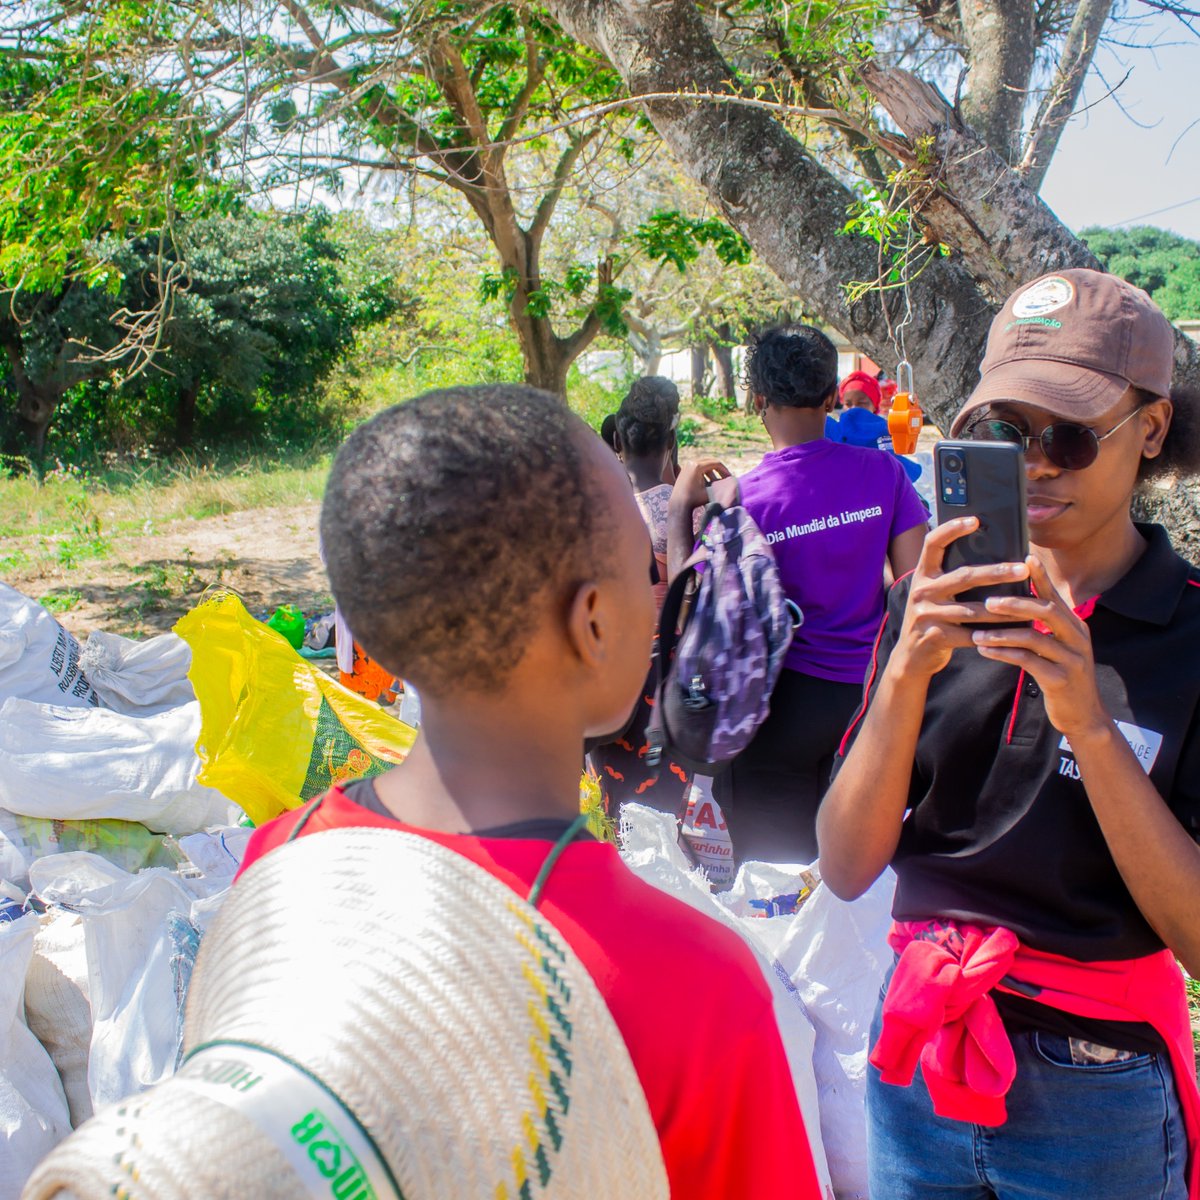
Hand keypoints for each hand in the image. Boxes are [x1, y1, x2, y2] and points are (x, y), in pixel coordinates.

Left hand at [670, 457, 730, 509]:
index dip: (725, 470)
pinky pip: (697, 468)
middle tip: (726, 477)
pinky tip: (709, 482)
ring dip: (712, 471)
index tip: (730, 477)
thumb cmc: (695, 499)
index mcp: (697, 466)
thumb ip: (720, 484)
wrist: (678, 505)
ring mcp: (686, 465)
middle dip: (719, 470)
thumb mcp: (710, 491)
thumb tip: (731, 481)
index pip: (716, 463)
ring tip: (717, 481)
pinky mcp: (684, 470)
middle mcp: (691, 462)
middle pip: (710, 462)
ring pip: (704, 465)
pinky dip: (704, 473)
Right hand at [891, 517, 1029, 680]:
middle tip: (1022, 568)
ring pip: (974, 609)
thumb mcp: (934, 594)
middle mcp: (922, 591)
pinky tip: (1015, 630)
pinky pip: (972, 634)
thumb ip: (951, 577)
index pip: (932, 543)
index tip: (975, 519)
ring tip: (1028, 604)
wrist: (911, 656)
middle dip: (997, 572)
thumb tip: (991, 555)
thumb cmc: (932, 617)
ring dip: (1004, 608)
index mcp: (922, 575)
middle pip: (964, 576)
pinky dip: (996, 633)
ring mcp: (927, 615)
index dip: (951, 529)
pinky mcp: (936, 636)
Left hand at [970, 555, 1108, 739]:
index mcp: (1075, 626)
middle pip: (1047, 611)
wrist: (1083, 716)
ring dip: (1002, 633)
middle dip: (1016, 604)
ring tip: (977, 634)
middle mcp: (1077, 638)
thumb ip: (1044, 627)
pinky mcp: (1061, 679)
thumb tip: (1018, 603)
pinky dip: (1004, 654)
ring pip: (1034, 637)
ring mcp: (1071, 659)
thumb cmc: (1061, 676)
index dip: (1041, 577)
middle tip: (988, 602)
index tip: (1024, 558)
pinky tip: (985, 652)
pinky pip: (1029, 661)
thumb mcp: (1057, 648)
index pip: (1055, 596)